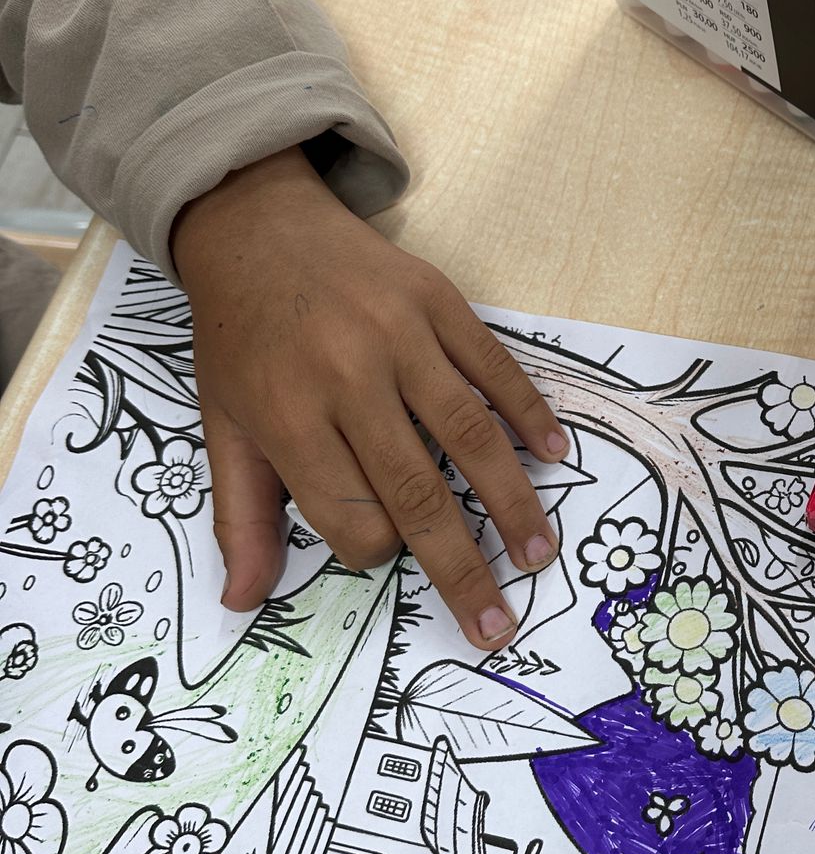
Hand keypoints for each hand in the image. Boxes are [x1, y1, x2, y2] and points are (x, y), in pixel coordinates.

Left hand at [172, 148, 566, 649]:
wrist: (256, 228)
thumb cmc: (241, 339)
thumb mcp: (222, 427)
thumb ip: (240, 516)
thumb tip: (243, 602)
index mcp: (289, 417)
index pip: (351, 515)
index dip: (374, 549)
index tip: (384, 548)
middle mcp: (348, 378)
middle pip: (417, 491)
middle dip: (462, 568)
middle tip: (498, 624)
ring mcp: (400, 336)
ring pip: (469, 435)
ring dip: (512, 502)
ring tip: (538, 554)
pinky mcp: (439, 302)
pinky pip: (495, 368)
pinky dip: (527, 413)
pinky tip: (553, 455)